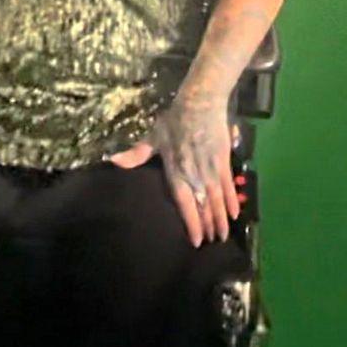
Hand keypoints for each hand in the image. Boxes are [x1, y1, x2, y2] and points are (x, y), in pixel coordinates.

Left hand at [108, 86, 238, 245]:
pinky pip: (228, 185)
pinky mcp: (223, 161)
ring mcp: (211, 169)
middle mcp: (195, 174)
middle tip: (211, 244)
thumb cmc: (174, 121)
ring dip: (220, 219)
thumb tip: (112, 162)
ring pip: (217, 199)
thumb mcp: (153, 138)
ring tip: (222, 235)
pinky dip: (232, 200)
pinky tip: (234, 214)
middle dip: (208, 226)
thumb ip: (136, 154)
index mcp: (176, 171)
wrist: (200, 103)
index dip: (192, 223)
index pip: (184, 203)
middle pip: (203, 206)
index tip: (196, 241)